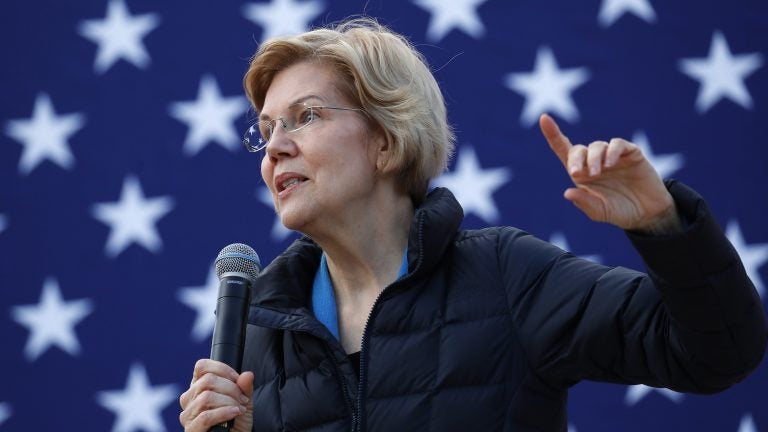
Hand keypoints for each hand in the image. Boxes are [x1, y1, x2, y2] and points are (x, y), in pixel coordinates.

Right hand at [179, 359, 253, 431]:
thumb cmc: (236, 420)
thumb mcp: (244, 401)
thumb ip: (245, 387)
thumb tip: (248, 375)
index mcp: (198, 386)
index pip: (202, 366)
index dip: (222, 369)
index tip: (237, 379)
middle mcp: (189, 398)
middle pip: (207, 380)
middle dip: (231, 388)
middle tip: (243, 399)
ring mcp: (188, 414)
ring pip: (206, 397)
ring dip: (229, 402)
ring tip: (239, 409)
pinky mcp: (191, 429)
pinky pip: (206, 416)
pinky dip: (224, 413)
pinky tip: (235, 414)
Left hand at [539, 113, 681, 233]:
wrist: (649, 213)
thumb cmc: (620, 211)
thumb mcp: (600, 212)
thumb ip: (585, 203)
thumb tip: (567, 193)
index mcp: (582, 174)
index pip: (563, 150)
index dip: (553, 134)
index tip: (543, 119)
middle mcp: (595, 162)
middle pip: (579, 149)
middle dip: (576, 159)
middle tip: (577, 173)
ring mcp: (613, 157)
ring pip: (597, 146)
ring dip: (594, 157)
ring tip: (598, 172)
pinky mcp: (631, 154)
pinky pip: (618, 145)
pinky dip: (612, 151)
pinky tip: (610, 163)